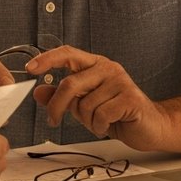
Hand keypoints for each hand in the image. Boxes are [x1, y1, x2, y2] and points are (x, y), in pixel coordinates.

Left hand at [26, 44, 171, 150]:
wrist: (150, 127)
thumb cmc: (117, 114)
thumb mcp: (83, 105)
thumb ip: (62, 98)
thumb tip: (38, 92)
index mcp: (95, 65)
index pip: (68, 54)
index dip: (47, 59)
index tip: (30, 68)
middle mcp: (107, 68)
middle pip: (70, 84)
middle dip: (57, 106)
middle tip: (53, 120)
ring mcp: (120, 81)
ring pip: (85, 105)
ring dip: (86, 121)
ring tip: (98, 121)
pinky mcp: (130, 98)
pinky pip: (100, 115)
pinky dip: (99, 126)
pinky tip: (109, 125)